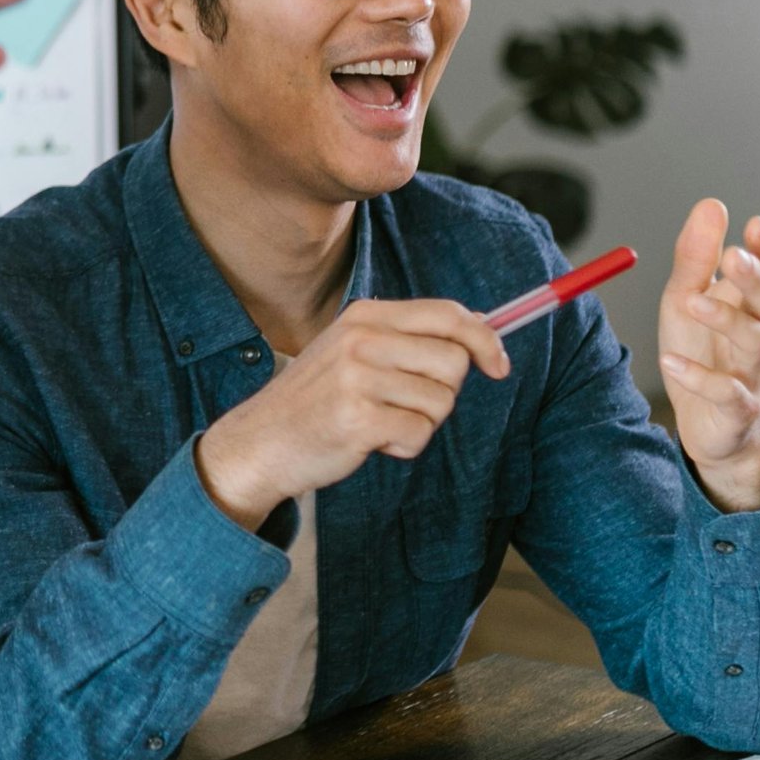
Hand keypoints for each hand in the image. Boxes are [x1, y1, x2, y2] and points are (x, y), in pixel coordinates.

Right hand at [194, 299, 511, 529]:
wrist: (261, 441)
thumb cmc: (318, 400)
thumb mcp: (354, 350)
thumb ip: (407, 338)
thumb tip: (478, 331)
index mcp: (366, 315)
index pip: (449, 314)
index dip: (485, 340)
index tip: (499, 366)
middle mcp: (362, 339)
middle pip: (454, 362)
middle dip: (443, 392)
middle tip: (404, 403)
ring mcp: (357, 378)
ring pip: (441, 403)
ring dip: (420, 423)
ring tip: (380, 422)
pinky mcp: (357, 419)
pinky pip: (419, 434)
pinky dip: (404, 446)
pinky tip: (372, 441)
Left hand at [656, 198, 759, 511]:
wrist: (705, 423)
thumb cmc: (700, 351)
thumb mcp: (686, 298)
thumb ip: (696, 256)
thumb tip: (712, 204)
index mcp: (747, 304)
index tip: (756, 224)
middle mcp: (756, 334)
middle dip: (755, 278)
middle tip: (734, 256)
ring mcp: (750, 372)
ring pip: (753, 342)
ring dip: (725, 319)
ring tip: (692, 301)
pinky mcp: (736, 409)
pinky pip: (726, 393)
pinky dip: (699, 377)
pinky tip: (670, 362)